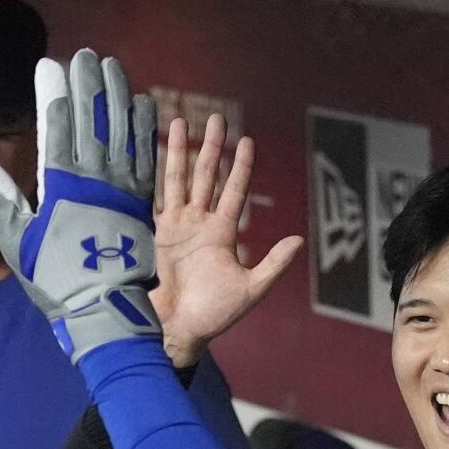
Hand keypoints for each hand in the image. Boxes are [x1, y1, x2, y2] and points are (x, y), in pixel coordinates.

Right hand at [0, 49, 162, 362]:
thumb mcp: (17, 243)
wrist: (102, 311)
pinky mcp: (141, 203)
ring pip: (122, 131)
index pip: (57, 126)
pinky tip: (142, 104)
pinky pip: (145, 156)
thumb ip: (2, 198)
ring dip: (118, 95)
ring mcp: (122, 190)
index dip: (54, 91)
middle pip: (93, 120)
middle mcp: (95, 181)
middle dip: (88, 83)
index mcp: (62, 187)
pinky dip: (143, 128)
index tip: (50, 63)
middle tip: (85, 55)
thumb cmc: (54, 281)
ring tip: (113, 66)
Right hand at [152, 114, 301, 367]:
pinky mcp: (154, 234)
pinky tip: (149, 153)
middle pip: (206, 177)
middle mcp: (199, 224)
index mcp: (223, 233)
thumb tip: (299, 240)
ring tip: (180, 122)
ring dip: (179, 151)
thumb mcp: (251, 290)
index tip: (247, 141)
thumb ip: (273, 264)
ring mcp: (175, 227)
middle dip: (211, 148)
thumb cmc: (214, 315)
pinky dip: (152, 176)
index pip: (234, 191)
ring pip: (179, 179)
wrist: (177, 329)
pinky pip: (154, 198)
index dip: (240, 166)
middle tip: (216, 119)